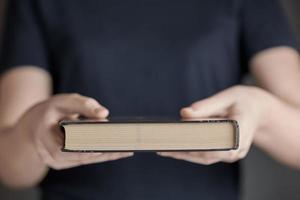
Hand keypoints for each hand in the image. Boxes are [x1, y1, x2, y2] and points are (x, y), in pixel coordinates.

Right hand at [14, 93, 132, 169]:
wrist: (34, 125)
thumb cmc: (51, 111)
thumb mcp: (65, 101)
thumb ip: (84, 105)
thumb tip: (104, 114)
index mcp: (44, 135)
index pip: (67, 147)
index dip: (88, 147)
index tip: (107, 144)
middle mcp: (47, 153)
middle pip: (79, 156)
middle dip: (102, 151)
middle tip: (124, 147)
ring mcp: (54, 161)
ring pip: (84, 160)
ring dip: (105, 155)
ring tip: (126, 149)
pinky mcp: (63, 163)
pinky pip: (84, 160)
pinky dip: (100, 155)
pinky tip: (117, 152)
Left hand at [157, 86, 272, 164]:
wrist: (259, 111)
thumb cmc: (243, 101)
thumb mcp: (227, 97)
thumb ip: (206, 106)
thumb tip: (184, 114)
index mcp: (242, 130)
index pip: (217, 141)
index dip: (197, 141)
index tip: (177, 138)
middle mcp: (237, 148)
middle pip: (207, 153)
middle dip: (183, 150)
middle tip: (161, 145)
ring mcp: (232, 154)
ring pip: (204, 157)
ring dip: (182, 154)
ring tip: (162, 149)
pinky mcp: (224, 155)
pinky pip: (205, 156)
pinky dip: (188, 153)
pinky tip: (173, 149)